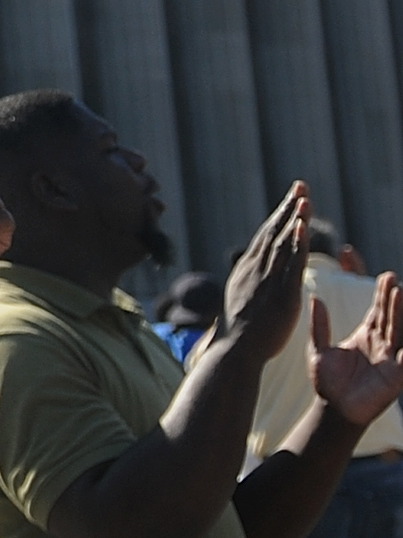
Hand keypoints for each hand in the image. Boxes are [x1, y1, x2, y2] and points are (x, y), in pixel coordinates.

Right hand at [225, 184, 313, 365]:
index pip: (265, 238)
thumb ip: (248, 287)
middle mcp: (254, 270)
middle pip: (273, 232)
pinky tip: (302, 227)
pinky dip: (296, 244)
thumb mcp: (239, 303)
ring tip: (304, 197)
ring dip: (293, 218)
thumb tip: (248, 281)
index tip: (290, 200)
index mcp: (246, 271)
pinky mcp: (280, 294)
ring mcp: (266, 280)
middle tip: (300, 186)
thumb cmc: (236, 335)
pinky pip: (290, 264)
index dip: (279, 217)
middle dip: (287, 208)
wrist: (232, 352)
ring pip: (282, 243)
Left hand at [309, 273, 402, 428]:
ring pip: (398, 331)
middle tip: (392, 278)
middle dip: (391, 298)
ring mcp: (390, 358)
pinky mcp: (396, 375)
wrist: (332, 408)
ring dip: (400, 313)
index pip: (377, 311)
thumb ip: (319, 325)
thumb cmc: (327, 382)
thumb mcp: (318, 350)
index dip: (381, 294)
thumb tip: (315, 298)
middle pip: (389, 316)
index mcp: (365, 336)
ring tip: (400, 292)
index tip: (385, 276)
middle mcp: (381, 344)